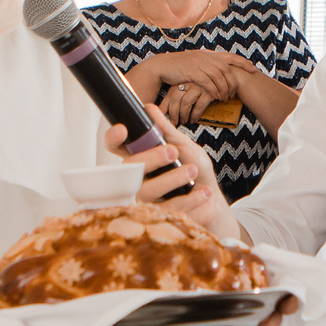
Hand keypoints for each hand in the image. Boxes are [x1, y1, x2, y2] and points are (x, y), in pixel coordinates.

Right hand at [108, 108, 224, 224]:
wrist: (211, 198)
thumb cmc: (194, 170)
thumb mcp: (184, 146)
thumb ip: (166, 130)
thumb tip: (149, 108)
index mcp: (139, 156)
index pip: (116, 147)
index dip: (113, 138)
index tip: (123, 129)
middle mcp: (135, 178)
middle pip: (129, 168)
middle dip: (150, 158)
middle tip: (172, 151)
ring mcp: (145, 199)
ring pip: (146, 191)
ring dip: (172, 179)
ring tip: (192, 170)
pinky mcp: (159, 217)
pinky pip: (167, 209)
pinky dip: (189, 199)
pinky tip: (203, 191)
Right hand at [149, 49, 250, 103]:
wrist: (162, 66)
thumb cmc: (179, 67)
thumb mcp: (196, 62)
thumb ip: (208, 64)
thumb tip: (221, 70)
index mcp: (209, 54)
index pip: (231, 56)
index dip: (243, 62)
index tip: (254, 69)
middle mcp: (206, 57)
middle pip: (227, 69)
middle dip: (233, 82)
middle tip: (235, 93)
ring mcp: (200, 64)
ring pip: (219, 77)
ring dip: (224, 89)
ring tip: (225, 98)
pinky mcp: (193, 72)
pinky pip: (208, 83)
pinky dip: (214, 91)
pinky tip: (216, 97)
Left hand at [159, 79, 207, 127]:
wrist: (221, 81)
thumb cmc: (202, 88)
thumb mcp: (188, 90)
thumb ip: (177, 98)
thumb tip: (162, 111)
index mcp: (181, 81)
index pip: (169, 95)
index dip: (164, 107)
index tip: (161, 117)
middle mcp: (188, 82)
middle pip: (176, 99)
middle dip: (173, 113)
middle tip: (173, 123)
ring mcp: (199, 86)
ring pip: (186, 102)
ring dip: (183, 115)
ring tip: (183, 122)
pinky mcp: (209, 92)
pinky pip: (199, 106)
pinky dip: (195, 115)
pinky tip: (193, 120)